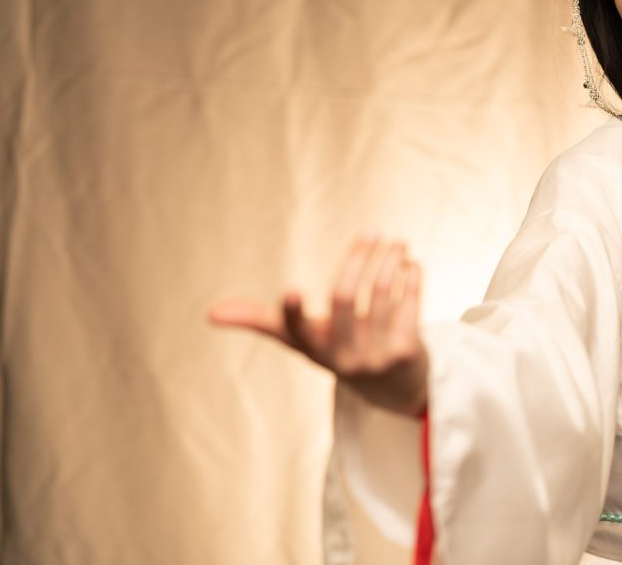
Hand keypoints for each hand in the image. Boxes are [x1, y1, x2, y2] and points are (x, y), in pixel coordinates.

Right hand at [209, 236, 427, 416]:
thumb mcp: (303, 341)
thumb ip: (261, 321)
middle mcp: (343, 357)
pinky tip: (410, 264)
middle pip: (345, 300)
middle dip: (358, 259)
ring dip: (391, 261)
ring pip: (382, 295)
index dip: (293, 313)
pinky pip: (409, 303)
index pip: (298, 333)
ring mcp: (376, 356)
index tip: (291, 291)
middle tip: (372, 231)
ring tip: (397, 243)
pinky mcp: (407, 351)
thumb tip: (210, 314)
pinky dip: (412, 277)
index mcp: (314, 350)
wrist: (395, 389)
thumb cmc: (340, 352)